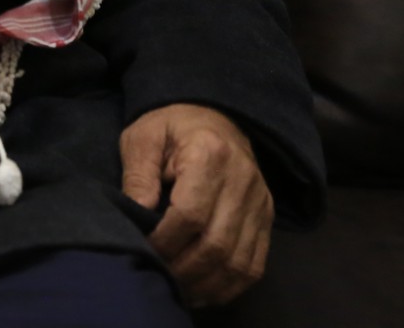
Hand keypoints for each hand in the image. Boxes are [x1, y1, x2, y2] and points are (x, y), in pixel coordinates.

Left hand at [120, 103, 274, 305]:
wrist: (213, 114)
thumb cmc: (172, 125)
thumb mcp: (143, 137)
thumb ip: (137, 175)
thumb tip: (137, 216)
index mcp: (209, 153)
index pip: (190, 213)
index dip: (164, 240)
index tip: (144, 247)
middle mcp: (243, 179)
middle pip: (216, 244)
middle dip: (182, 269)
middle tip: (157, 273)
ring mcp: (260, 201)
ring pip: (238, 262)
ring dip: (205, 284)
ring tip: (178, 288)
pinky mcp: (266, 216)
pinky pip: (254, 265)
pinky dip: (228, 285)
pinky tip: (203, 288)